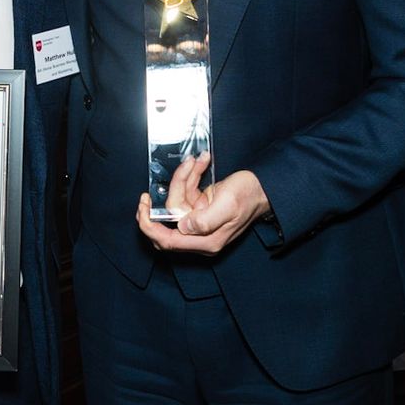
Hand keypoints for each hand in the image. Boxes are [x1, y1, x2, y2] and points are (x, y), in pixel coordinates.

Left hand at [135, 155, 269, 253]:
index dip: (150, 228)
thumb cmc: (249, 197)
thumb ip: (204, 221)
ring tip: (196, 162)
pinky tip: (201, 163)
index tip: (142, 210)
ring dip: (183, 179)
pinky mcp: (200, 208)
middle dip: (161, 203)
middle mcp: (200, 234)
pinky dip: (190, 176)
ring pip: (176, 202)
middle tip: (147, 194)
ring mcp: (199, 221)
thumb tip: (182, 227)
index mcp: (206, 241)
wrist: (262, 187)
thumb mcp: (227, 206)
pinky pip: (186, 192)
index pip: (167, 241)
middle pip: (167, 222)